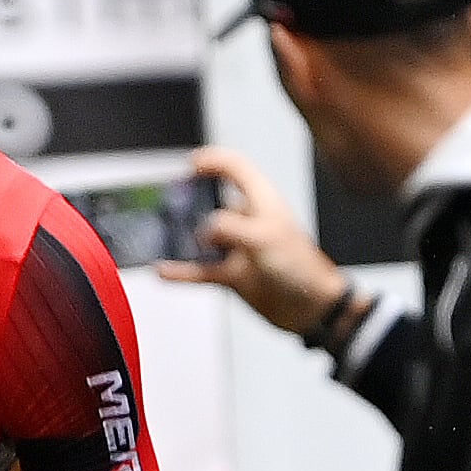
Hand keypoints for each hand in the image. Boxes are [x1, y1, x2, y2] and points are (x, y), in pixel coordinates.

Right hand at [163, 146, 349, 334]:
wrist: (311, 308)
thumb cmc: (301, 268)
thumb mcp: (265, 239)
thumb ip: (231, 228)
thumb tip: (203, 228)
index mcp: (261, 202)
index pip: (235, 169)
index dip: (212, 162)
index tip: (189, 166)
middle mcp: (247, 222)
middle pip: (211, 202)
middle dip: (188, 202)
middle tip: (168, 205)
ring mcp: (238, 248)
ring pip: (201, 238)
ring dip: (181, 240)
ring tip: (160, 239)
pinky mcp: (232, 274)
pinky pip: (200, 270)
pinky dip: (182, 271)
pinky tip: (164, 271)